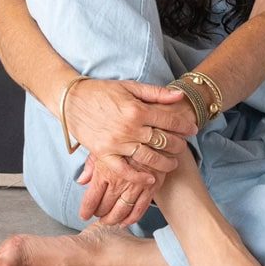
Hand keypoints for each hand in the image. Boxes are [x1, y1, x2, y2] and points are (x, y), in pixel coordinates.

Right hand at [63, 79, 197, 226]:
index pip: (169, 120)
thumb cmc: (101, 91)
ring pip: (148, 157)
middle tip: (184, 147)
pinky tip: (150, 179)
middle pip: (162, 140)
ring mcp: (117, 143)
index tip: (192, 129)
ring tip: (172, 164)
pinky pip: (124, 170)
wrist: (71, 100)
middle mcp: (129, 128)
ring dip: (164, 162)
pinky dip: (138, 177)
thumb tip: (180, 95)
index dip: (184, 125)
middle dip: (177, 145)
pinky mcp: (104, 153)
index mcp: (137, 109)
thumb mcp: (130, 87)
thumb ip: (155, 93)